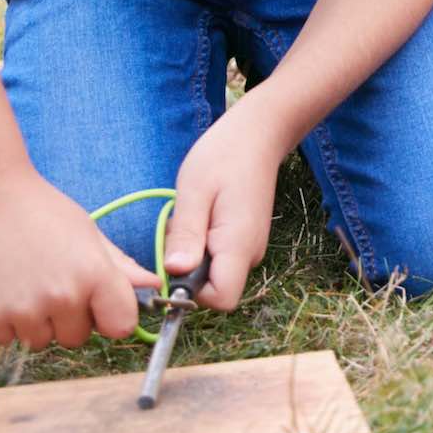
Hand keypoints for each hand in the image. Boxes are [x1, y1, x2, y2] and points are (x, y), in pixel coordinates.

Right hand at [0, 161, 155, 348]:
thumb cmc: (42, 211)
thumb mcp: (88, 233)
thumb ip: (121, 267)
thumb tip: (156, 285)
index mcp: (95, 274)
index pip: (121, 326)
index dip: (111, 317)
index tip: (98, 306)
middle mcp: (62, 296)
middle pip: (76, 337)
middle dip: (68, 318)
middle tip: (51, 283)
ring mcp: (24, 309)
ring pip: (40, 341)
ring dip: (34, 321)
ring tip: (24, 282)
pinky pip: (5, 339)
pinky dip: (3, 322)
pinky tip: (2, 288)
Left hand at [163, 105, 290, 311]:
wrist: (258, 133)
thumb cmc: (224, 156)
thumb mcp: (194, 191)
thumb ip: (186, 234)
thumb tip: (174, 273)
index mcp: (238, 245)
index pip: (221, 299)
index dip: (192, 292)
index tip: (175, 263)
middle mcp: (250, 253)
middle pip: (214, 289)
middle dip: (187, 269)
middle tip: (180, 227)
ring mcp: (250, 247)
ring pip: (214, 273)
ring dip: (193, 254)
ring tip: (191, 214)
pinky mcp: (244, 239)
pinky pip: (218, 257)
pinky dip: (202, 244)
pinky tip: (200, 214)